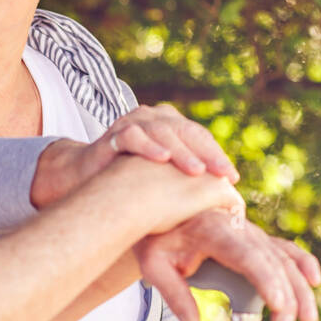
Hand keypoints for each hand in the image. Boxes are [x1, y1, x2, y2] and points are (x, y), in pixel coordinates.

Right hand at [31, 103, 238, 208]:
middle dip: (206, 154)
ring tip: (196, 171)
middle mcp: (154, 118)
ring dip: (181, 152)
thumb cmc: (131, 184)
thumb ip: (188, 179)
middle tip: (222, 175)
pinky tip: (162, 159)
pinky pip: (134, 136)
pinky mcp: (114, 134)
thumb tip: (228, 202)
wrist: (88, 180)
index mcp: (170, 124)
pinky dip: (149, 147)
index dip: (216, 155)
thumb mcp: (164, 179)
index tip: (232, 179)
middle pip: (185, 132)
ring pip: (163, 132)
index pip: (198, 136)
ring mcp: (133, 123)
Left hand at [134, 210, 320, 320]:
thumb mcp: (153, 264)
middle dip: (285, 297)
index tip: (278, 304)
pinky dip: (301, 263)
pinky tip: (314, 281)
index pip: (246, 256)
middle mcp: (238, 227)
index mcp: (212, 229)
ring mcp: (249, 231)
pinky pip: (283, 249)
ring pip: (282, 259)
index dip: (265, 279)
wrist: (159, 204)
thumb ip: (174, 296)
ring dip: (299, 288)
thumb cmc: (155, 236)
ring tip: (308, 320)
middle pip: (270, 262)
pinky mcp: (254, 238)